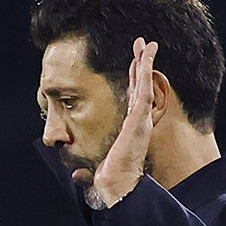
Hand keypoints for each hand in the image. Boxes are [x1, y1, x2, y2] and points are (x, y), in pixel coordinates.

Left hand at [92, 36, 157, 205]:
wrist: (117, 182)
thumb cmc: (110, 178)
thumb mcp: (96, 169)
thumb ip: (87, 170)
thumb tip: (76, 174)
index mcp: (131, 128)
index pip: (134, 100)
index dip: (134, 83)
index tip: (134, 68)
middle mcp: (139, 120)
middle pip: (141, 86)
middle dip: (142, 65)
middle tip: (144, 46)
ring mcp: (141, 116)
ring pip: (145, 82)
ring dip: (146, 61)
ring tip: (148, 43)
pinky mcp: (140, 115)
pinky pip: (145, 86)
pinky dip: (147, 68)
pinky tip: (148, 53)